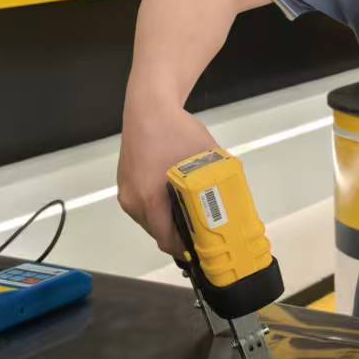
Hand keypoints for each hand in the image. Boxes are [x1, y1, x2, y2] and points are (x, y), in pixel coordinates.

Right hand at [117, 105, 217, 255]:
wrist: (149, 107)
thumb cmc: (177, 132)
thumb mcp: (206, 161)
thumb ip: (217, 187)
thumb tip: (233, 208)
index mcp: (150, 200)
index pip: (167, 240)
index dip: (188, 249)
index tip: (205, 250)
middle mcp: (133, 201)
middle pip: (158, 232)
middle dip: (180, 234)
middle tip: (202, 230)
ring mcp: (126, 192)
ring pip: (150, 220)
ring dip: (169, 220)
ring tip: (190, 211)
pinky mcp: (124, 183)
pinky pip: (143, 206)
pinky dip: (158, 207)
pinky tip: (173, 196)